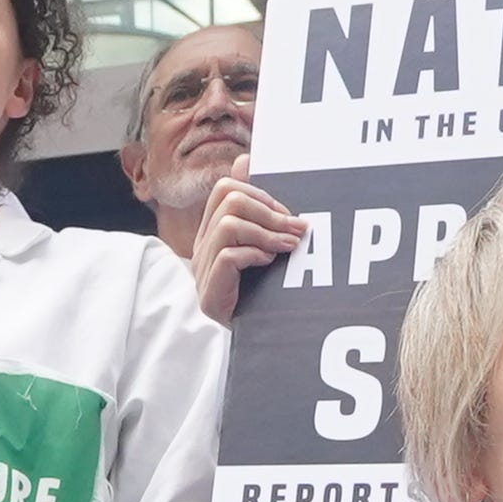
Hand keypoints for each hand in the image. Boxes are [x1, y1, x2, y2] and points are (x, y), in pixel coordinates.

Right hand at [188, 174, 300, 325]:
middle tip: (298, 228)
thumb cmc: (261, 293)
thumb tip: (246, 160)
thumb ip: (258, 210)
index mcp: (213, 232)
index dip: (261, 194)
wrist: (256, 341)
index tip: (288, 215)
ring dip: (267, 233)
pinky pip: (229, 257)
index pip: (227, 189)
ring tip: (289, 247)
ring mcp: (203, 271)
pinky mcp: (209, 294)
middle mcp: (203, 247)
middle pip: (229, 200)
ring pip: (229, 226)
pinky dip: (254, 255)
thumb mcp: (262, 245)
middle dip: (270, 210)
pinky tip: (269, 263)